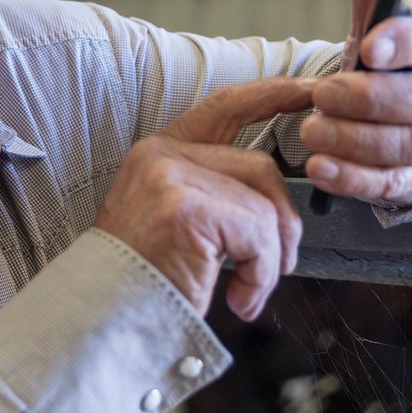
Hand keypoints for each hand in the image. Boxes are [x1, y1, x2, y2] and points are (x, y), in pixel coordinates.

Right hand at [94, 77, 317, 319]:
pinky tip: (240, 299)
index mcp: (159, 153)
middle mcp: (162, 156)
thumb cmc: (140, 283)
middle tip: (280, 264)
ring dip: (271, 257)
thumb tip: (276, 203)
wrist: (101, 321)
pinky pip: (258, 235)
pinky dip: (262, 274)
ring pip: (263, 206)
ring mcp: (171, 179)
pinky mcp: (186, 210)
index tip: (309, 91)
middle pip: (260, 167)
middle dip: (283, 220)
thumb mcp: (173, 222)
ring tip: (249, 290)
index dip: (272, 94)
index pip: (226, 108)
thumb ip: (216, 195)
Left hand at [300, 0, 411, 205]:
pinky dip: (355, 179)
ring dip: (357, 140)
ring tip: (312, 129)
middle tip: (324, 94)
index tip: (368, 44)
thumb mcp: (387, 25)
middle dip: (371, 100)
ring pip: (409, 147)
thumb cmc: (400, 65)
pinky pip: (392, 185)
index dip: (405, 43)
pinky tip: (322, 167)